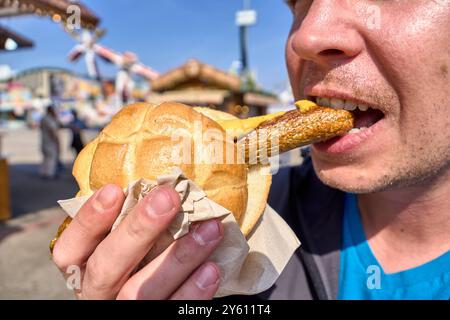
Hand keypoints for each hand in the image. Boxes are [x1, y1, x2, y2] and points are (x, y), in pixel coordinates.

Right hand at [52, 184, 223, 298]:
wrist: (157, 297)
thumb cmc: (140, 261)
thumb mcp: (124, 242)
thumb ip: (129, 222)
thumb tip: (160, 185)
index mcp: (83, 269)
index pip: (70, 248)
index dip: (89, 220)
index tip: (114, 190)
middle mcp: (97, 293)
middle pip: (106, 267)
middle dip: (138, 230)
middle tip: (168, 199)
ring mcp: (124, 312)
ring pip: (141, 292)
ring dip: (178, 258)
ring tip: (210, 230)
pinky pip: (171, 310)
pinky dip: (192, 291)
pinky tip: (211, 269)